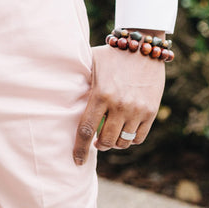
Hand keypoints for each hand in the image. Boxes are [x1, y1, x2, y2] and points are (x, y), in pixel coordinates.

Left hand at [73, 42, 165, 165]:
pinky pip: (139, 137)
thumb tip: (58, 91)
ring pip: (123, 142)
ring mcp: (137, 110)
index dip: (80, 148)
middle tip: (96, 142)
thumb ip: (79, 80)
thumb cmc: (112, 54)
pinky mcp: (150, 111)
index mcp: (101, 94)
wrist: (143, 46)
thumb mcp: (91, 63)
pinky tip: (124, 131)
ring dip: (114, 143)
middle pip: (106, 141)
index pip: (86, 129)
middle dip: (99, 145)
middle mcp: (119, 105)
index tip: (76, 161)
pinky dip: (130, 139)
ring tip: (110, 135)